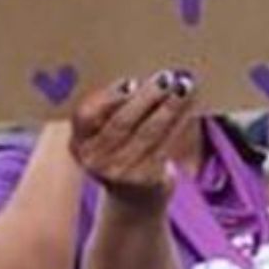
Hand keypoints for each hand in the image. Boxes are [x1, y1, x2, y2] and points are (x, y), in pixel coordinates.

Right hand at [69, 71, 196, 209]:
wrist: (134, 194)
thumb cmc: (120, 145)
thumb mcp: (104, 131)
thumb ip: (114, 106)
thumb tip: (146, 73)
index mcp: (78, 141)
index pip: (85, 116)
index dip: (108, 98)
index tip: (131, 81)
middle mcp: (94, 160)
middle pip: (121, 123)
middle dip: (146, 97)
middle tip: (165, 76)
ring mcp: (120, 173)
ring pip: (148, 133)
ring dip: (170, 106)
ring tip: (184, 86)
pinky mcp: (146, 179)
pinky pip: (166, 144)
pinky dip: (180, 122)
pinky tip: (190, 105)